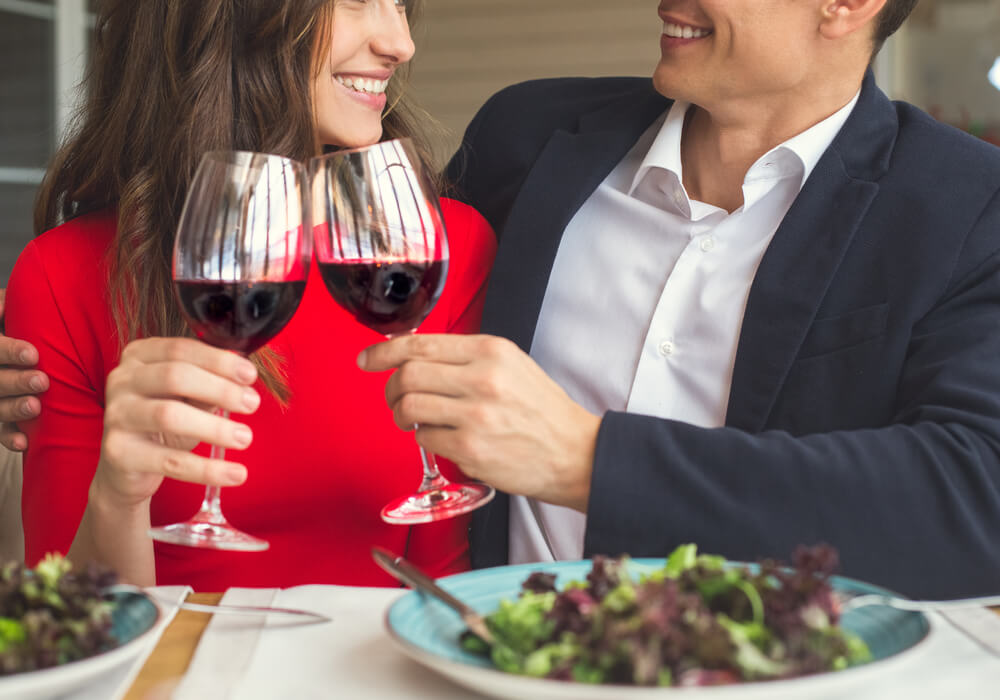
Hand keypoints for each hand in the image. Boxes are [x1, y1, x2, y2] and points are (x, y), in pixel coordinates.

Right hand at [0, 288, 48, 450]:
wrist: (11, 347)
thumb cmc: (9, 324)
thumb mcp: (3, 312)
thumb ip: (4, 307)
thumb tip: (8, 307)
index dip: (9, 352)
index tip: (33, 354)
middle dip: (14, 382)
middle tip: (42, 381)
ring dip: (13, 409)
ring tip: (35, 407)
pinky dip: (9, 437)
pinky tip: (24, 442)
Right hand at [94, 337, 260, 509]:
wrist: (126, 468)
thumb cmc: (162, 423)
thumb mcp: (186, 398)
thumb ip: (209, 384)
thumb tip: (243, 378)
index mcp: (139, 356)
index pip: (181, 350)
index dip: (219, 361)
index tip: (250, 375)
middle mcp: (122, 381)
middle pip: (175, 377)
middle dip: (220, 389)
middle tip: (252, 404)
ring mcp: (117, 416)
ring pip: (170, 416)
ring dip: (215, 427)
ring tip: (245, 438)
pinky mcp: (118, 453)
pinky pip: (170, 461)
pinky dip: (207, 469)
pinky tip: (236, 474)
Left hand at [358, 334, 600, 511]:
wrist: (575, 452)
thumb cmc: (542, 411)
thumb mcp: (511, 365)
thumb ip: (466, 358)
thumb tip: (416, 357)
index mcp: (490, 351)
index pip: (420, 344)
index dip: (384, 351)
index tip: (367, 359)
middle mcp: (482, 378)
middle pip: (407, 375)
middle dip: (391, 388)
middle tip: (395, 398)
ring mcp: (475, 415)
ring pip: (408, 407)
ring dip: (402, 416)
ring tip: (415, 421)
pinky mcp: (470, 449)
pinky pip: (424, 439)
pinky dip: (424, 439)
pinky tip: (442, 438)